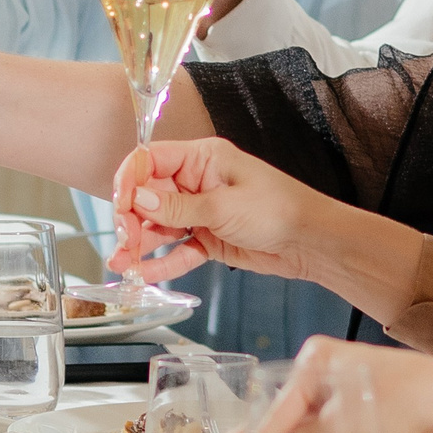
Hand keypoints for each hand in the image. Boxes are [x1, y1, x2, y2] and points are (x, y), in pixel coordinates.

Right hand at [111, 138, 322, 282]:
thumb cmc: (280, 209)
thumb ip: (178, 206)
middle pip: (149, 196)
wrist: (312, 242)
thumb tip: (139, 199)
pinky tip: (145, 274)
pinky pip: (178, 249)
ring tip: (122, 264)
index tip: (120, 206)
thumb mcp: (224, 206)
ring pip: (160, 226)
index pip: (151, 161)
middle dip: (132, 219)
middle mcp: (197, 182)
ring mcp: (202, 211)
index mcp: (202, 159)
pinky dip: (162, 262)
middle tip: (124, 241)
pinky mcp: (209, 238)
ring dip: (140, 245)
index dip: (130, 181)